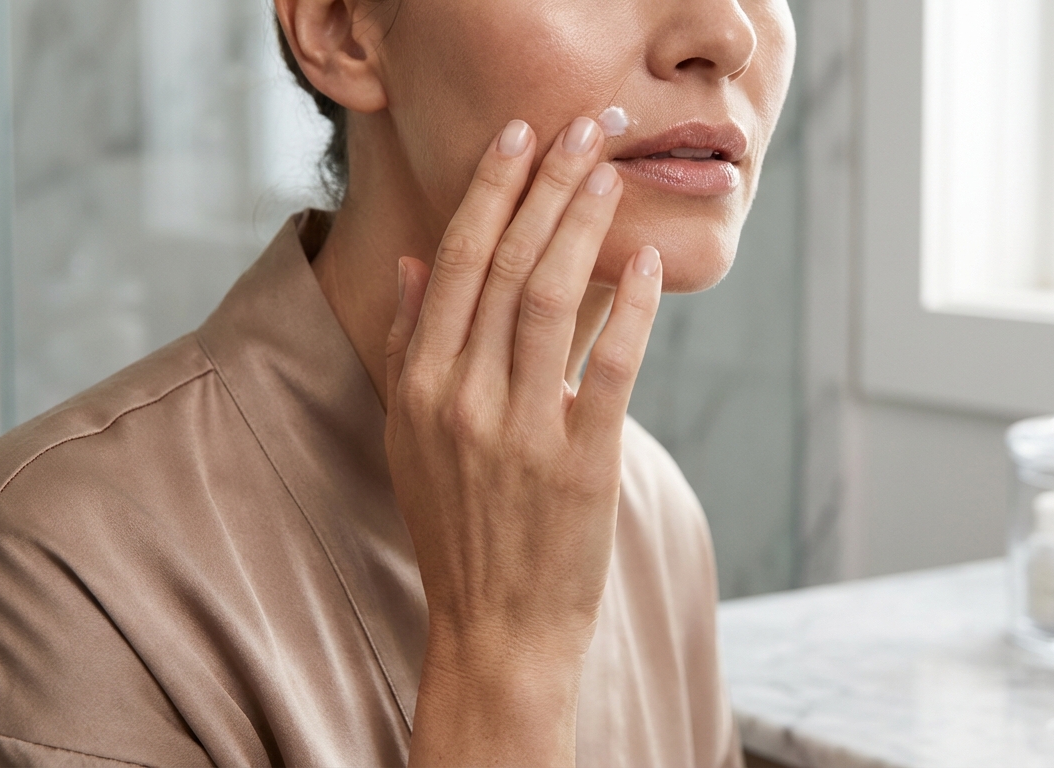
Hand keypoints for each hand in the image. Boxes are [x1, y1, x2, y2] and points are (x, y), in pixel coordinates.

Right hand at [385, 117, 662, 765]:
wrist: (495, 628)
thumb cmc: (456, 528)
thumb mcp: (409, 436)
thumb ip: (409, 344)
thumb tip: (411, 260)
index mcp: (420, 386)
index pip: (453, 263)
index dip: (489, 192)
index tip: (519, 137)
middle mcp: (462, 399)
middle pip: (506, 266)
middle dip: (546, 187)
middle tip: (581, 130)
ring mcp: (521, 432)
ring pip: (553, 300)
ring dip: (585, 226)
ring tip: (610, 173)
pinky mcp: (581, 463)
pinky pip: (612, 366)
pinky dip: (631, 309)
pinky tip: (644, 264)